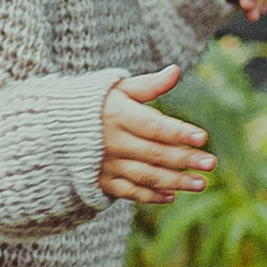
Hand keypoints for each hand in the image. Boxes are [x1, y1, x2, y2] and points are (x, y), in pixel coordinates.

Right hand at [99, 66, 215, 205]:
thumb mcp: (118, 89)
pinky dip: (150, 196)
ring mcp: (107, 164)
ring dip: (174, 181)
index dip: (178, 132)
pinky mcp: (102, 181)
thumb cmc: (96, 104)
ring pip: (145, 176)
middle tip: (211, 164)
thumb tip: (175, 71)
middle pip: (154, 153)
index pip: (153, 126)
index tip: (202, 137)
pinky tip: (171, 196)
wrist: (56, 128)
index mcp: (118, 116)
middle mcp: (113, 142)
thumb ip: (149, 84)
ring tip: (200, 183)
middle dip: (184, 160)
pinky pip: (128, 192)